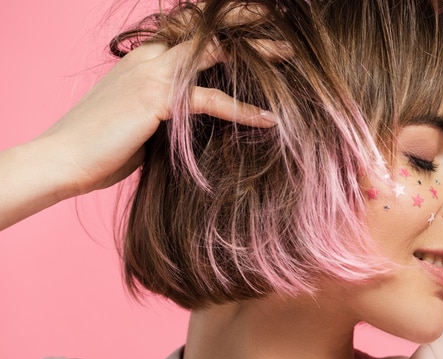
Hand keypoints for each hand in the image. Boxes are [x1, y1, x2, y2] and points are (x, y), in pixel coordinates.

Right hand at [38, 40, 276, 195]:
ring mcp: (153, 73)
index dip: (223, 24)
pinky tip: (269, 120)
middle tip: (282, 34)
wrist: (63, 159)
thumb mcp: (142, 118)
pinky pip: (211, 99)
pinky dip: (243, 110)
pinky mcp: (157, 98)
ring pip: (214, 49)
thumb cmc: (101, 145)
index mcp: (145, 57)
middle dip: (246, 23)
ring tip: (289, 55)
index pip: (190, 28)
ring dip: (256, 52)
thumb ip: (172, 107)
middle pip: (206, 27)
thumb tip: (201, 115)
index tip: (255, 28)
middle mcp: (150, 56)